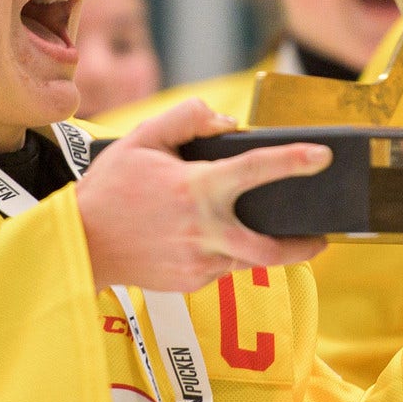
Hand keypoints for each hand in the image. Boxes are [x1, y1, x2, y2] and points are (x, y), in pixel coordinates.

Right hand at [76, 99, 330, 291]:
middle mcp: (204, 230)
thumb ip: (187, 119)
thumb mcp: (142, 139)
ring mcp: (198, 262)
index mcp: (196, 188)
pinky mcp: (190, 283)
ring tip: (274, 236)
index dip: (295, 160)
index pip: (258, 170)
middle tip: (320, 237)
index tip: (323, 156)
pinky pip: (223, 269)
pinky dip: (227, 254)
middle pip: (271, 248)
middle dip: (304, 246)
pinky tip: (214, 241)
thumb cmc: (110, 189)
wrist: (79, 244)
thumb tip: (226, 123)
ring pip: (248, 260)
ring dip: (264, 250)